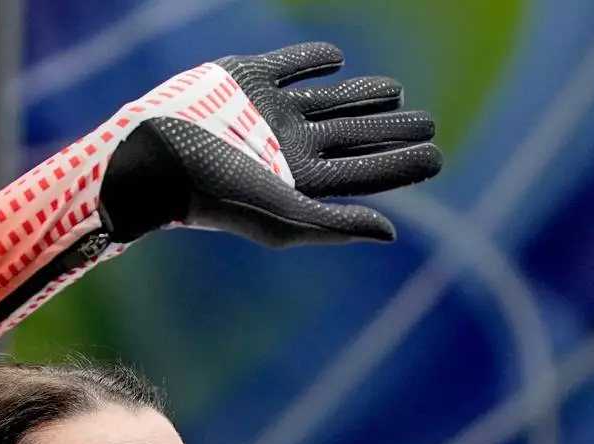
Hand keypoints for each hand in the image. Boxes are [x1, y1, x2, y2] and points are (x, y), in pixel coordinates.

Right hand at [99, 43, 440, 250]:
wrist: (155, 156)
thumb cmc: (216, 195)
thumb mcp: (283, 216)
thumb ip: (336, 225)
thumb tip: (392, 233)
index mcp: (300, 184)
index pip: (363, 173)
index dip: (401, 166)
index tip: (438, 158)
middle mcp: (288, 149)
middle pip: (353, 137)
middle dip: (391, 132)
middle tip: (431, 124)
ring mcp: (268, 113)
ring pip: (330, 102)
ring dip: (364, 97)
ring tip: (397, 94)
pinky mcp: (246, 78)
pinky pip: (288, 66)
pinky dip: (313, 60)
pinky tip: (336, 60)